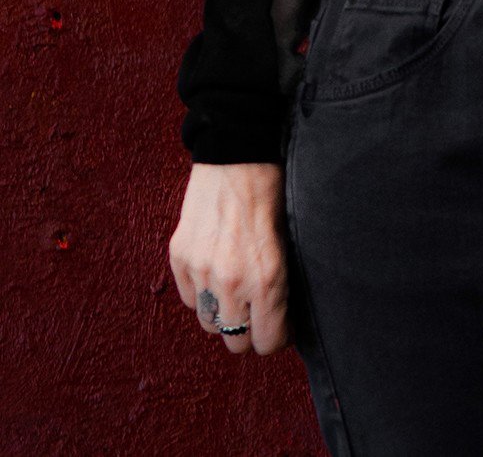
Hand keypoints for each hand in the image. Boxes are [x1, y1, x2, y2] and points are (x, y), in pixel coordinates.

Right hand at [168, 162, 292, 354]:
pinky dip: (202, 292)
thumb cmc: (273, 191)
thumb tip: (280, 318)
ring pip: (208, 325)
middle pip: (235, 343)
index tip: (278, 328)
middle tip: (256, 311)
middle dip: (248, 331)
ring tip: (235, 289)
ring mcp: (201, 271)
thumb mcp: (290, 241)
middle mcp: (231, 282)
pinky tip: (215, 269)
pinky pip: (190, 299)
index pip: (267, 342)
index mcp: (267, 278)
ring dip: (222, 314)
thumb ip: (281, 284)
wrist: (237, 152)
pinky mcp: (179, 257)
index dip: (275, 338)